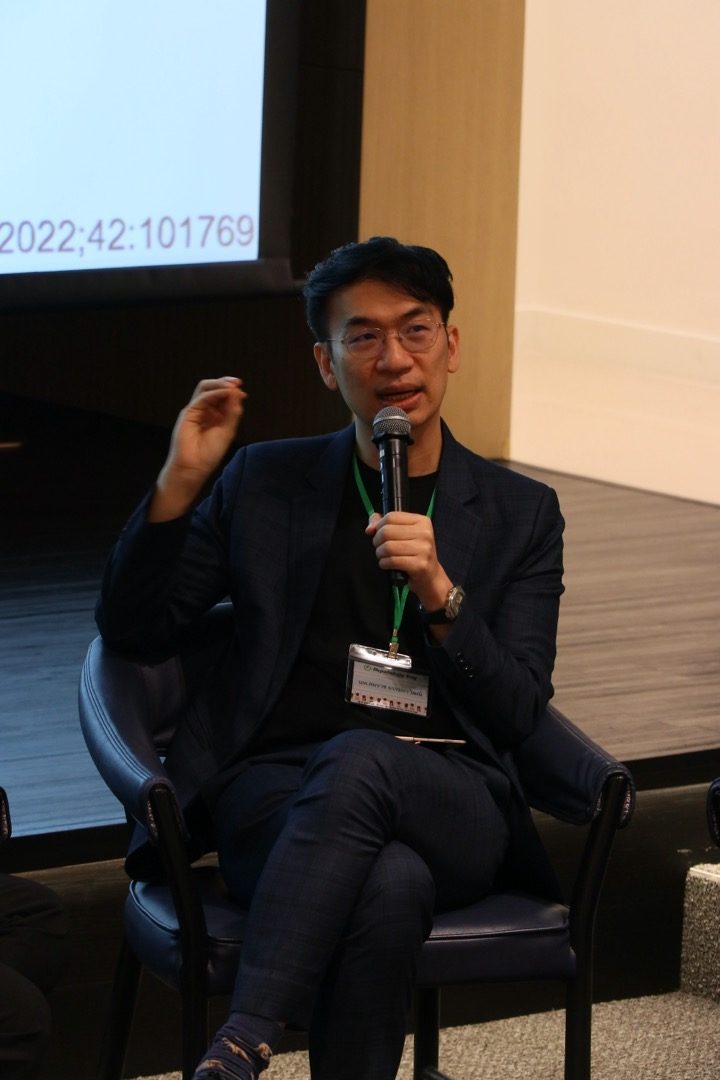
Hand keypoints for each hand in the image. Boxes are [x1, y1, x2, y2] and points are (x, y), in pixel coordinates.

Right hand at [149, 377, 246, 520]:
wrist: (194, 467)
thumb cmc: (209, 453)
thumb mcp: (227, 431)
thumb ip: (232, 413)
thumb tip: (239, 394)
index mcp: (215, 415)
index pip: (223, 396)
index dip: (233, 391)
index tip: (243, 393)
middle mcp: (205, 410)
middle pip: (213, 388)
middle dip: (226, 383)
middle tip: (237, 384)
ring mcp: (196, 410)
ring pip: (204, 388)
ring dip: (219, 384)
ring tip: (231, 386)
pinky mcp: (188, 413)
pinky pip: (200, 399)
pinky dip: (213, 393)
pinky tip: (224, 394)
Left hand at [365, 511, 452, 611]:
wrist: (430, 576)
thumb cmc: (414, 554)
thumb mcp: (404, 535)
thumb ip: (384, 525)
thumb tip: (370, 528)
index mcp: (422, 521)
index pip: (391, 516)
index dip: (378, 526)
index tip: (378, 534)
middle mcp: (425, 533)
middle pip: (387, 531)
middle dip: (377, 541)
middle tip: (380, 548)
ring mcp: (424, 549)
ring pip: (388, 547)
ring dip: (380, 554)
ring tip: (383, 557)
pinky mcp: (420, 565)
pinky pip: (392, 561)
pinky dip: (384, 564)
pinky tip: (387, 565)